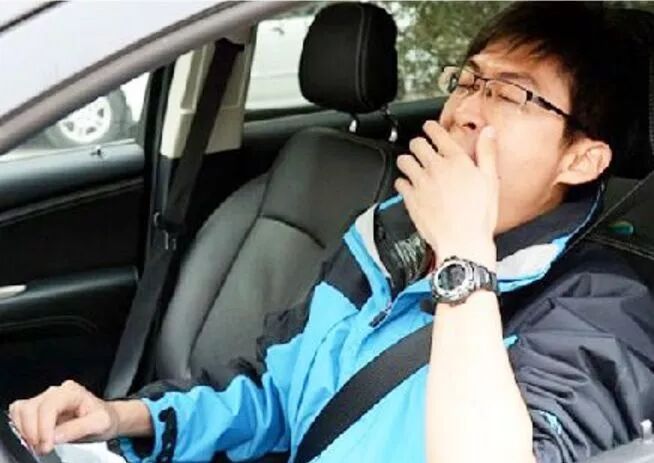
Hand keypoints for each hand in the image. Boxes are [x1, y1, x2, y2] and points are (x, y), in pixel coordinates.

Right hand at [8, 380, 121, 454]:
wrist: (106, 418)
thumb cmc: (104, 418)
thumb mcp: (100, 424)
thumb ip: (78, 429)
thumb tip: (55, 437)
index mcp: (72, 392)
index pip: (49, 406)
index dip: (44, 427)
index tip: (46, 445)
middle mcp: (56, 392)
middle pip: (31, 408)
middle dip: (33, 432)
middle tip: (43, 448)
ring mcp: (45, 400)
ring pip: (21, 410)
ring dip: (25, 431)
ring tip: (39, 444)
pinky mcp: (38, 409)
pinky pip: (19, 415)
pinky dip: (21, 428)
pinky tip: (34, 439)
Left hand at [394, 121, 498, 268]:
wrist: (463, 242)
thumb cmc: (479, 216)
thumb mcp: (490, 181)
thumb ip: (487, 152)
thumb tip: (488, 131)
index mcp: (456, 160)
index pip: (438, 133)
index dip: (431, 128)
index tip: (430, 127)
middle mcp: (435, 167)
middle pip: (417, 144)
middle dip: (418, 143)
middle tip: (420, 148)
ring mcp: (420, 182)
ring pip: (404, 160)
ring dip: (407, 160)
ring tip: (411, 164)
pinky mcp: (410, 199)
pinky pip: (399, 182)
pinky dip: (402, 182)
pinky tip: (408, 186)